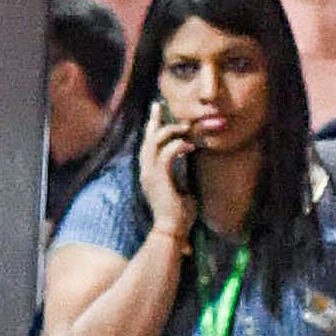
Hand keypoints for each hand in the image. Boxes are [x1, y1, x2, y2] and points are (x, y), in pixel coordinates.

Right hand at [138, 107, 193, 230]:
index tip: (157, 114)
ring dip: (170, 131)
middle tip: (158, 105)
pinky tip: (190, 147)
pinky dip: (178, 146)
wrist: (171, 231)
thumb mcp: (180, 190)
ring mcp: (150, 174)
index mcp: (149, 174)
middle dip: (154, 120)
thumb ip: (180, 177)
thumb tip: (187, 169)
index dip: (152, 129)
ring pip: (154, 142)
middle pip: (147, 138)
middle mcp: (146, 171)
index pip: (148, 146)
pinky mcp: (158, 178)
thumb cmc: (178, 215)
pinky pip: (167, 153)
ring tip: (185, 128)